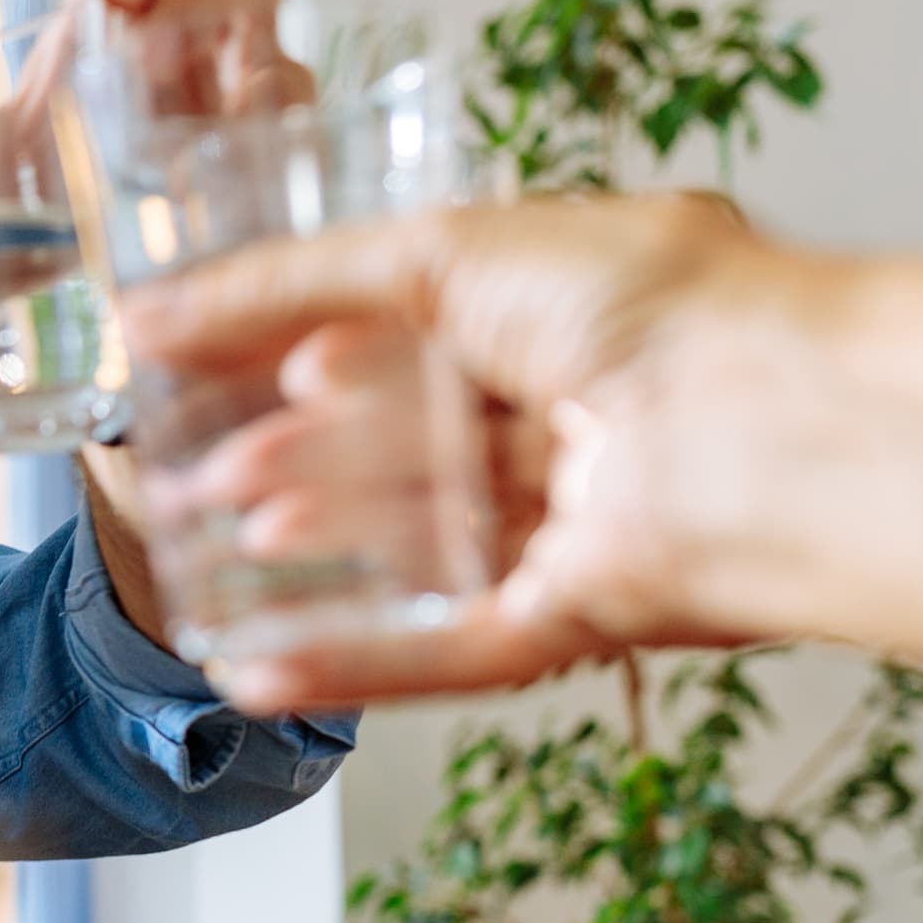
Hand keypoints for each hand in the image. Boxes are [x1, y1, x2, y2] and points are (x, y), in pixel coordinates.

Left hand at [0, 0, 302, 228]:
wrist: (112, 295)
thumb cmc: (60, 199)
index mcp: (146, 6)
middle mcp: (223, 43)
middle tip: (143, 31)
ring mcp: (271, 114)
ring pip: (297, 60)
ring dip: (263, 75)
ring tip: (206, 129)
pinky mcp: (300, 195)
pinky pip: (320, 171)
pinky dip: (291, 189)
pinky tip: (252, 225)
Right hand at [115, 190, 797, 705]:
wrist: (768, 422)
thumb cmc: (649, 304)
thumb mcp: (441, 252)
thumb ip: (291, 283)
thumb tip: (153, 313)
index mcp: (569, 316)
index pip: (412, 344)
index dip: (308, 359)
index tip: (208, 373)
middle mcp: (581, 422)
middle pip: (408, 454)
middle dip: (297, 462)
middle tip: (197, 476)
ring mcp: (580, 528)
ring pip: (420, 548)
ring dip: (314, 552)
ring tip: (213, 547)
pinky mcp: (578, 620)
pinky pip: (447, 649)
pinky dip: (350, 663)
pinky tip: (256, 669)